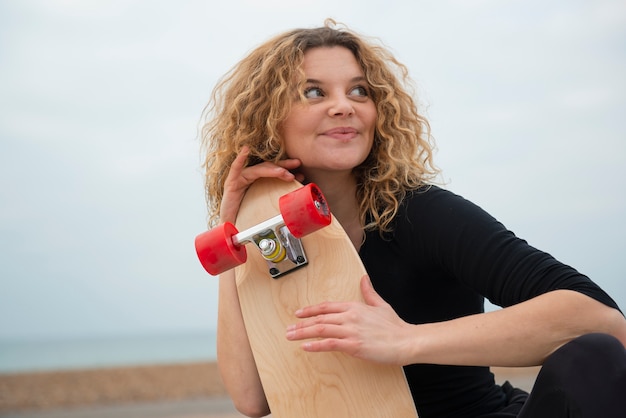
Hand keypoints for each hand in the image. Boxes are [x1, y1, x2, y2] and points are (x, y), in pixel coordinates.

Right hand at [220, 146, 302, 222]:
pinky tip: (245, 150)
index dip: (286, 170)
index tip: (300, 173)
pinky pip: (235, 169)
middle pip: (268, 167)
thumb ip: (275, 202)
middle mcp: (248, 177)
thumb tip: (293, 202)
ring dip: (272, 169)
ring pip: (257, 169)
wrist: (231, 228)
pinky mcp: (230, 183)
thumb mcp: (264, 208)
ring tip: (283, 172)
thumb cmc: (246, 218)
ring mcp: (239, 179)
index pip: (273, 171)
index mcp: (257, 182)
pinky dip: (240, 159)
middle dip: (283, 166)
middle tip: (297, 164)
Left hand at [286, 275, 414, 365]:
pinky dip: (316, 345)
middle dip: (301, 323)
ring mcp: (351, 330)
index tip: (299, 314)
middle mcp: (350, 316)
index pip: (326, 306)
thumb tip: (364, 278)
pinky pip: (330, 344)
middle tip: (288, 329)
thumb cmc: (394, 326)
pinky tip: (306, 346)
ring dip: (303, 332)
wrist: (406, 341)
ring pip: (321, 329)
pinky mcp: (354, 345)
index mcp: (354, 306)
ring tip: (291, 336)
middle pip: (319, 318)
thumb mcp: (380, 304)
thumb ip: (369, 292)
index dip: (310, 310)